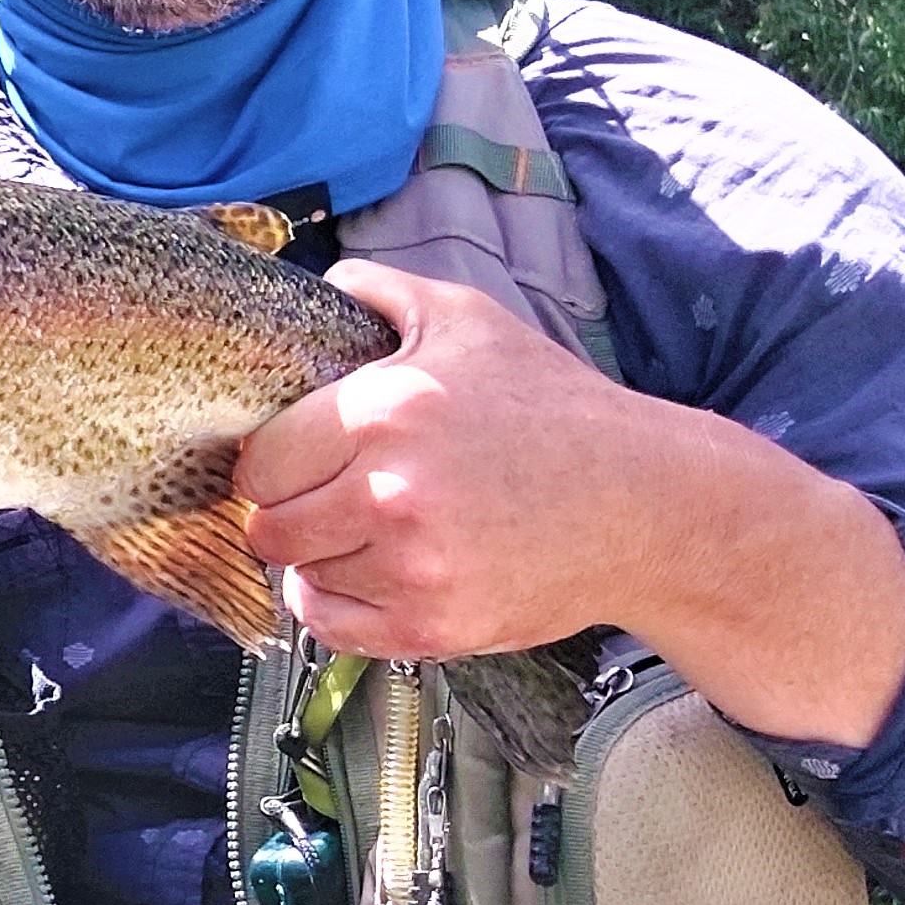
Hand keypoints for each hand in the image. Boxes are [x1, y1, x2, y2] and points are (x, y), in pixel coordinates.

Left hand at [235, 260, 670, 660]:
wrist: (642, 501)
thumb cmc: (552, 406)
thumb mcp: (469, 322)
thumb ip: (383, 292)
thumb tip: (326, 280)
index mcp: (383, 413)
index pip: (262, 460)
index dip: (274, 460)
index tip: (299, 459)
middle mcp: (389, 492)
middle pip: (269, 524)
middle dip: (290, 510)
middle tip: (330, 497)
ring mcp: (410, 567)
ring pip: (300, 573)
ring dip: (321, 555)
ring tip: (369, 529)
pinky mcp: (431, 625)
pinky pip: (329, 624)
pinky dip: (336, 603)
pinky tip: (370, 572)